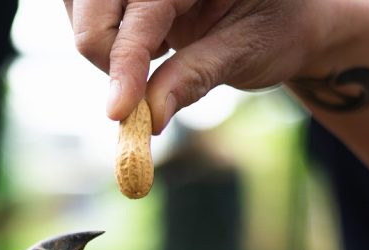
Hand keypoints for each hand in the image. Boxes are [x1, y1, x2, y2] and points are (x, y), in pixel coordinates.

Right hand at [64, 0, 329, 128]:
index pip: (142, 8)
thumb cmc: (276, 30)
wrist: (288, 15)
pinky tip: (137, 46)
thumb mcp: (246, 54)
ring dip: (98, 42)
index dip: (125, 61)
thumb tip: (148, 118)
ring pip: (80, 2)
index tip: (118, 112)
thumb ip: (194, 79)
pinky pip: (84, 6)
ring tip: (145, 60)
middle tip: (129, 93)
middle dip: (102, 49)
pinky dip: (99, 35)